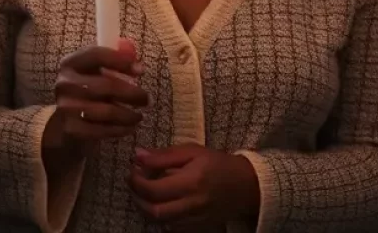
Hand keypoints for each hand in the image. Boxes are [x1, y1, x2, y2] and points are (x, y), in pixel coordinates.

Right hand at [44, 39, 147, 157]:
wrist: (65, 124)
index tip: (140, 69)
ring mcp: (66, 108)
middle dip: (132, 93)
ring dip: (129, 114)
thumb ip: (114, 57)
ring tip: (139, 115)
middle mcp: (65, 83)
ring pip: (107, 111)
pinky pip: (104, 130)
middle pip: (106, 86)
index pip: (96, 55)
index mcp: (70, 64)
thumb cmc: (86, 92)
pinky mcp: (72, 129)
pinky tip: (130, 127)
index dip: (120, 60)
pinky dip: (121, 129)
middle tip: (148, 99)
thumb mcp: (95, 72)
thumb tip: (131, 48)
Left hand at [129, 144, 259, 225]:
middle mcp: (193, 205)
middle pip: (154, 212)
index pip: (153, 190)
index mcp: (191, 183)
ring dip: (145, 209)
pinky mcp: (199, 228)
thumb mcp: (191, 151)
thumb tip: (137, 156)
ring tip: (142, 192)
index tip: (132, 170)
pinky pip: (173, 228)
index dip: (136, 181)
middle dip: (136, 198)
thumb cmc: (217, 163)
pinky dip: (160, 218)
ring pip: (161, 223)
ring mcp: (197, 221)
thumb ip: (163, 155)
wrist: (245, 185)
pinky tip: (159, 203)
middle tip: (133, 182)